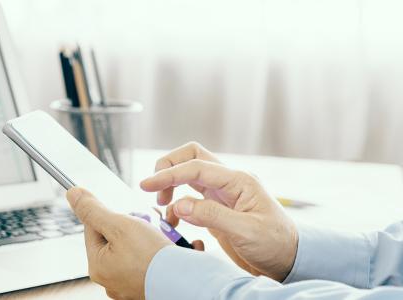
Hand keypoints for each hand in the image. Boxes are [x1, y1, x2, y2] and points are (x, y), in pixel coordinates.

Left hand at [66, 187, 172, 298]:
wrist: (186, 282)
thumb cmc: (152, 257)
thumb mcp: (119, 225)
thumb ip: (94, 210)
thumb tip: (73, 194)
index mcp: (97, 266)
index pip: (93, 228)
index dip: (110, 215)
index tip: (127, 214)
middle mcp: (110, 278)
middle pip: (116, 238)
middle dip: (133, 226)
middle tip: (147, 225)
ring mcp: (129, 283)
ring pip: (135, 248)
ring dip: (148, 237)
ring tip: (161, 237)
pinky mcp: (147, 284)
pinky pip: (150, 261)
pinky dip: (159, 252)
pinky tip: (169, 249)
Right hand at [140, 142, 298, 281]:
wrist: (289, 260)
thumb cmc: (276, 244)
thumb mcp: (246, 231)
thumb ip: (212, 216)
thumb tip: (180, 205)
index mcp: (238, 181)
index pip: (196, 167)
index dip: (168, 174)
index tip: (147, 185)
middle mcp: (228, 182)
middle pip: (192, 157)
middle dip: (168, 167)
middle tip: (154, 190)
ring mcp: (222, 194)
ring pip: (189, 174)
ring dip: (171, 184)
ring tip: (162, 205)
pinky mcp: (216, 208)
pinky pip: (190, 197)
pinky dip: (176, 206)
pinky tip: (174, 222)